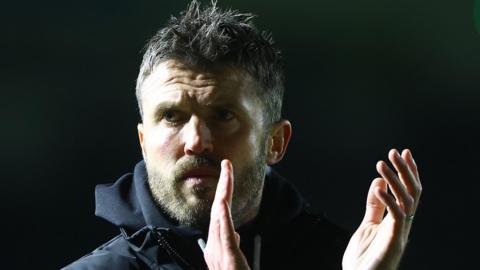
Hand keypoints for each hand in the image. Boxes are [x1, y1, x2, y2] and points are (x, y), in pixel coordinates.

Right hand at [204, 160, 249, 269]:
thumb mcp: (235, 262)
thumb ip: (233, 247)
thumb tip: (236, 233)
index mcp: (217, 247)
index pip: (221, 214)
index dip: (224, 193)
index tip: (227, 175)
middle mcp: (215, 247)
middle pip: (219, 210)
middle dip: (223, 185)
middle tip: (227, 164)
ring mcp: (220, 252)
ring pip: (220, 217)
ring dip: (223, 193)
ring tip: (226, 173)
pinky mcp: (227, 258)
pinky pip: (225, 235)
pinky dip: (223, 218)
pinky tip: (222, 204)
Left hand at [342, 149, 421, 269]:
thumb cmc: (364, 258)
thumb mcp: (367, 225)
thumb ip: (374, 206)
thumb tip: (378, 182)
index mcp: (396, 220)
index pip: (407, 191)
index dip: (407, 172)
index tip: (403, 152)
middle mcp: (402, 225)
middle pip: (411, 193)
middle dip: (405, 171)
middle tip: (395, 151)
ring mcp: (399, 233)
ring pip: (406, 201)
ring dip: (395, 181)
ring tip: (382, 164)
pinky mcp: (394, 242)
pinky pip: (396, 218)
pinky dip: (388, 201)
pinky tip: (379, 187)